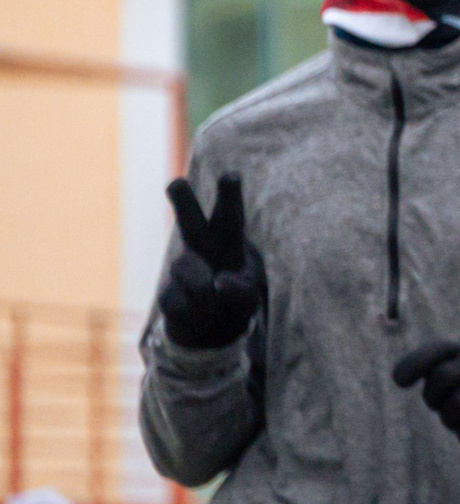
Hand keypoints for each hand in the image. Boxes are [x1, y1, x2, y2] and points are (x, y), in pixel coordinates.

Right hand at [158, 175, 264, 349]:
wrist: (211, 328)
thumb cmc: (235, 300)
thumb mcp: (248, 298)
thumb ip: (240, 292)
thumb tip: (219, 284)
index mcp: (228, 242)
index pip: (230, 217)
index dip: (230, 196)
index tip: (232, 175)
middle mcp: (201, 249)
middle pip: (191, 223)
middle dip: (184, 203)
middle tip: (175, 183)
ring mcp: (181, 269)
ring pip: (184, 269)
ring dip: (203, 290)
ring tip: (215, 305)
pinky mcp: (168, 294)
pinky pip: (179, 303)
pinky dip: (196, 316)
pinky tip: (201, 317)